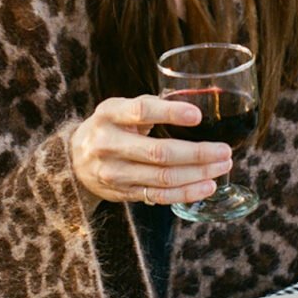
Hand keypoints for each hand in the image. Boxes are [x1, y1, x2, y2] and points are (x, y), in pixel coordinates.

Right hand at [69, 94, 232, 206]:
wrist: (73, 160)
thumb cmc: (109, 126)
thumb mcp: (119, 108)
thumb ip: (150, 105)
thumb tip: (196, 100)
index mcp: (109, 114)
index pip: (141, 112)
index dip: (171, 113)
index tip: (198, 115)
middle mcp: (109, 144)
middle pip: (159, 152)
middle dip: (197, 153)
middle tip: (224, 150)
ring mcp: (115, 173)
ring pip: (163, 178)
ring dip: (198, 174)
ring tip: (222, 166)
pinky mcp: (123, 193)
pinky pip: (159, 196)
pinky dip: (186, 193)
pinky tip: (207, 186)